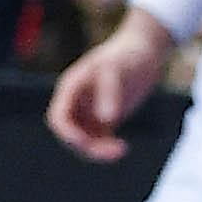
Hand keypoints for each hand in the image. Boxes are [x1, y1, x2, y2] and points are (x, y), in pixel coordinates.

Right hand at [46, 13, 174, 160]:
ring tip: (121, 150)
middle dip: (87, 146)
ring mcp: (88, 110)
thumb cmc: (126, 55)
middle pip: (70, 133)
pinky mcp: (103, 118)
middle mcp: (76, 102)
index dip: (66, 133)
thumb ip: (109, 93)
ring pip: (84, 140)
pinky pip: (99, 139)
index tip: (83, 143)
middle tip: (112, 151)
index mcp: (71, 88)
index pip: (58, 117)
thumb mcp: (116, 70)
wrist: (142, 50)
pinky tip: (121, 147)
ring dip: (98, 150)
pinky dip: (107, 147)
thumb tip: (107, 119)